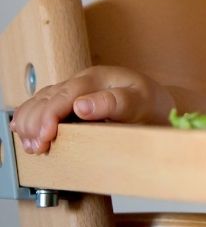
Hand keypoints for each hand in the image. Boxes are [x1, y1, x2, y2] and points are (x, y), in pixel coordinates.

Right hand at [11, 65, 174, 153]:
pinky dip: (30, 119)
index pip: (65, 94)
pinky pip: (42, 105)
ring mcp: (74, 89)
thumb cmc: (151, 105)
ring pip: (40, 101)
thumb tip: (81, 105)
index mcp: (99, 78)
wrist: (158, 107)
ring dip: (29, 122)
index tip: (45, 137)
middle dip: (36, 122)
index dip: (50, 116)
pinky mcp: (69, 100)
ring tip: (31, 146)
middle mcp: (82, 81)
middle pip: (47, 97)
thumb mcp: (141, 103)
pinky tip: (26, 135)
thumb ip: (114, 103)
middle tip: (37, 148)